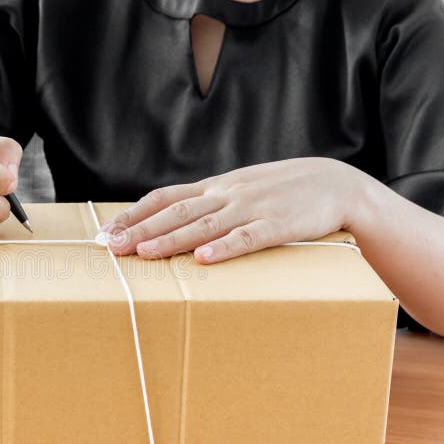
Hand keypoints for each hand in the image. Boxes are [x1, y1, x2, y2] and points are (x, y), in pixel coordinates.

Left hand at [104, 157, 369, 262]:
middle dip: (140, 230)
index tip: (107, 230)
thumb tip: (170, 219)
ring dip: (172, 239)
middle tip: (111, 246)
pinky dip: (225, 247)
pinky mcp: (278, 225)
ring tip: (143, 252)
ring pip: (204, 226)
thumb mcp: (240, 189)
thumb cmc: (281, 191)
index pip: (165, 198)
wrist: (336, 184)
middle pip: (176, 212)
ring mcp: (252, 208)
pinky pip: (248, 238)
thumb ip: (209, 203)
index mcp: (215, 188)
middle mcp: (227, 195)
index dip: (135, 214)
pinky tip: (204, 258)